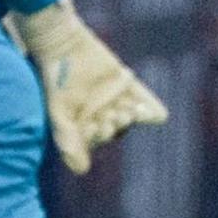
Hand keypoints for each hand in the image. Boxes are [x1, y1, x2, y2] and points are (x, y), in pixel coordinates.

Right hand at [12, 0, 167, 173]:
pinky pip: (144, 99)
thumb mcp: (59, 113)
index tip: (91, 125)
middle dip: (115, 125)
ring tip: (128, 111)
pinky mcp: (127, 85)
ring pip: (130, 118)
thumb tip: (81, 171)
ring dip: (131, 118)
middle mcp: (100, 116)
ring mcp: (115, 100)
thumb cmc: (57, 82)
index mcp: (83, 126)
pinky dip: (152, 108)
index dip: (98, 136)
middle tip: (112, 114)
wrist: (64, 46)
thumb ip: (68, 140)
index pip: (97, 140)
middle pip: (115, 130)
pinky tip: (160, 116)